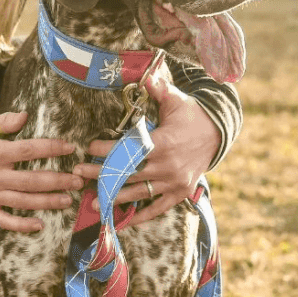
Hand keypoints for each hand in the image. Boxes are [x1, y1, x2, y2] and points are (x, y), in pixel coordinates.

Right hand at [0, 110, 81, 232]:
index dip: (51, 148)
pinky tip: (39, 225)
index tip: (69, 147)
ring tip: (67, 200)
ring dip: (47, 202)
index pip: (29, 150)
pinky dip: (21, 225)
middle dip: (58, 180)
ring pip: (23, 201)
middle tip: (77, 180)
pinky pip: (5, 220)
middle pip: (32, 180)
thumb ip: (2, 121)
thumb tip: (24, 115)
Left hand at [74, 76, 218, 228]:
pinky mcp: (180, 193)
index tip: (90, 147)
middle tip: (79, 173)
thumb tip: (146, 75)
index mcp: (164, 142)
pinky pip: (157, 208)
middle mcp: (168, 165)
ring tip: (93, 202)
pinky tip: (122, 221)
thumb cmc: (191, 115)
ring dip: (115, 197)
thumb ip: (159, 89)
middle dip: (101, 173)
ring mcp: (174, 182)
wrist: (218, 134)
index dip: (107, 149)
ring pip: (139, 193)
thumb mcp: (176, 100)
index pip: (129, 149)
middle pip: (128, 172)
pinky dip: (140, 216)